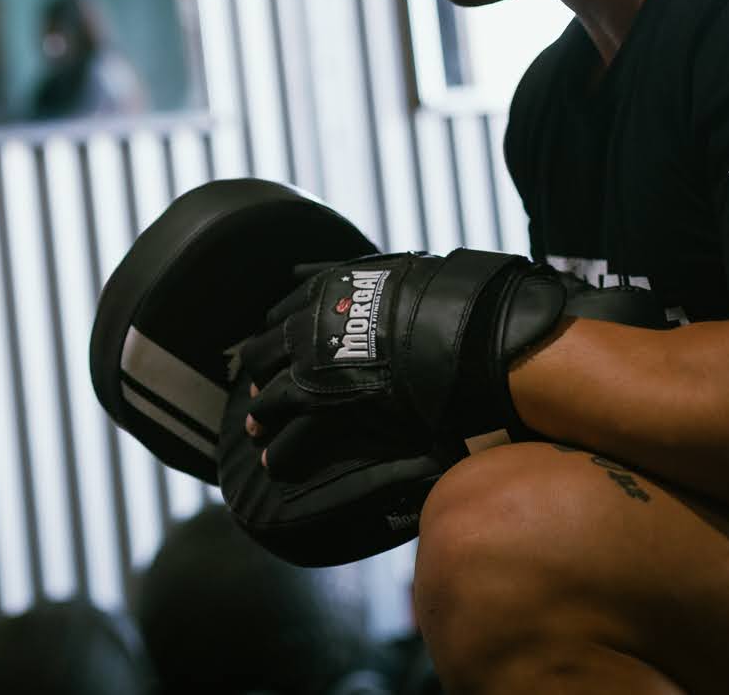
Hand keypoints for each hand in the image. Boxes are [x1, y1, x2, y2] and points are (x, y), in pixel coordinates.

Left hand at [239, 249, 667, 476]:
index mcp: (333, 287)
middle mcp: (317, 322)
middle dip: (261, 371)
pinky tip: (274, 462)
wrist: (474, 333)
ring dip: (264, 414)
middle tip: (253, 388)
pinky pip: (296, 429)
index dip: (274, 330)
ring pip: (276, 393)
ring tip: (256, 433)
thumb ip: (382, 274)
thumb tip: (376, 266)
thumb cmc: (456, 302)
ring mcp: (322, 364)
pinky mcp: (336, 404)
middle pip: (272, 350)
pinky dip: (283, 446)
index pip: (286, 308)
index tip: (266, 342)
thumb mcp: (409, 271)